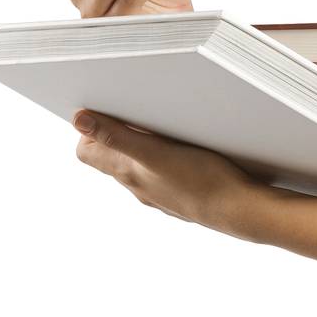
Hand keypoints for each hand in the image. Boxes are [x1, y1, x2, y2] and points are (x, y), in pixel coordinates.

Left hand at [72, 108, 266, 237]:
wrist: (237, 209)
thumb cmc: (200, 181)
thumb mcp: (155, 152)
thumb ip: (117, 136)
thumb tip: (79, 121)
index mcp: (126, 172)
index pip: (86, 152)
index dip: (89, 129)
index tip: (104, 107)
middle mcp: (137, 184)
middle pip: (110, 156)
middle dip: (114, 130)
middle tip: (132, 108)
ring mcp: (158, 191)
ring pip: (137, 163)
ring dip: (140, 141)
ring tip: (160, 122)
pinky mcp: (180, 191)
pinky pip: (161, 170)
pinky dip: (162, 154)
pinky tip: (183, 145)